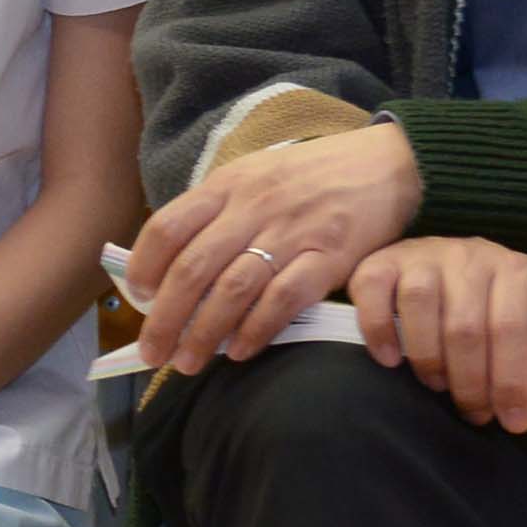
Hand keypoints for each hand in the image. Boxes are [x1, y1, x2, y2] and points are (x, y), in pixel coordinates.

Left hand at [131, 124, 421, 376]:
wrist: (389, 164)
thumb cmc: (312, 176)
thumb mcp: (255, 176)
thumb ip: (215, 212)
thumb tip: (169, 263)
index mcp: (228, 185)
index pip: (168, 226)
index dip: (145, 266)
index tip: (137, 297)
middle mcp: (254, 207)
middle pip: (193, 268)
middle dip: (166, 318)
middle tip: (152, 352)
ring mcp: (292, 232)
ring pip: (233, 289)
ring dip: (204, 333)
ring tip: (187, 362)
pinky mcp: (331, 256)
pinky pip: (284, 300)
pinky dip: (256, 329)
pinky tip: (239, 351)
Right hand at [346, 236, 526, 434]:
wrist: (467, 260)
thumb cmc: (512, 303)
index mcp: (518, 273)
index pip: (511, 329)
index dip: (511, 381)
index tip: (513, 423)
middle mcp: (470, 257)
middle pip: (464, 327)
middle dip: (470, 383)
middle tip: (474, 413)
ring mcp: (423, 256)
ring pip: (419, 305)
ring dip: (427, 359)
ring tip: (438, 387)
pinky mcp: (382, 262)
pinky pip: (372, 291)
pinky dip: (377, 329)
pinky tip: (391, 360)